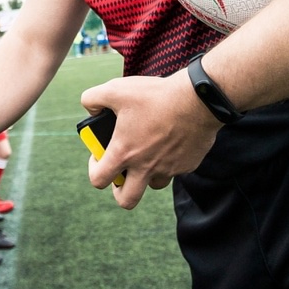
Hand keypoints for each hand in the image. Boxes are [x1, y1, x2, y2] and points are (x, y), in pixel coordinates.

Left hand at [79, 69, 220, 208]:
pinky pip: (175, 169)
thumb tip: (90, 109)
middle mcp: (146, 167)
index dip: (94, 171)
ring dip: (147, 174)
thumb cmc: (155, 96)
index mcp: (124, 153)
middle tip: (121, 171)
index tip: (99, 156)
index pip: (99, 180)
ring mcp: (168, 168)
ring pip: (154, 185)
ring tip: (147, 151)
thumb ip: (92, 99)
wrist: (198, 99)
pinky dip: (169, 160)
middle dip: (120, 190)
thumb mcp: (115, 89)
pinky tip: (171, 138)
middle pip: (127, 200)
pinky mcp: (188, 165)